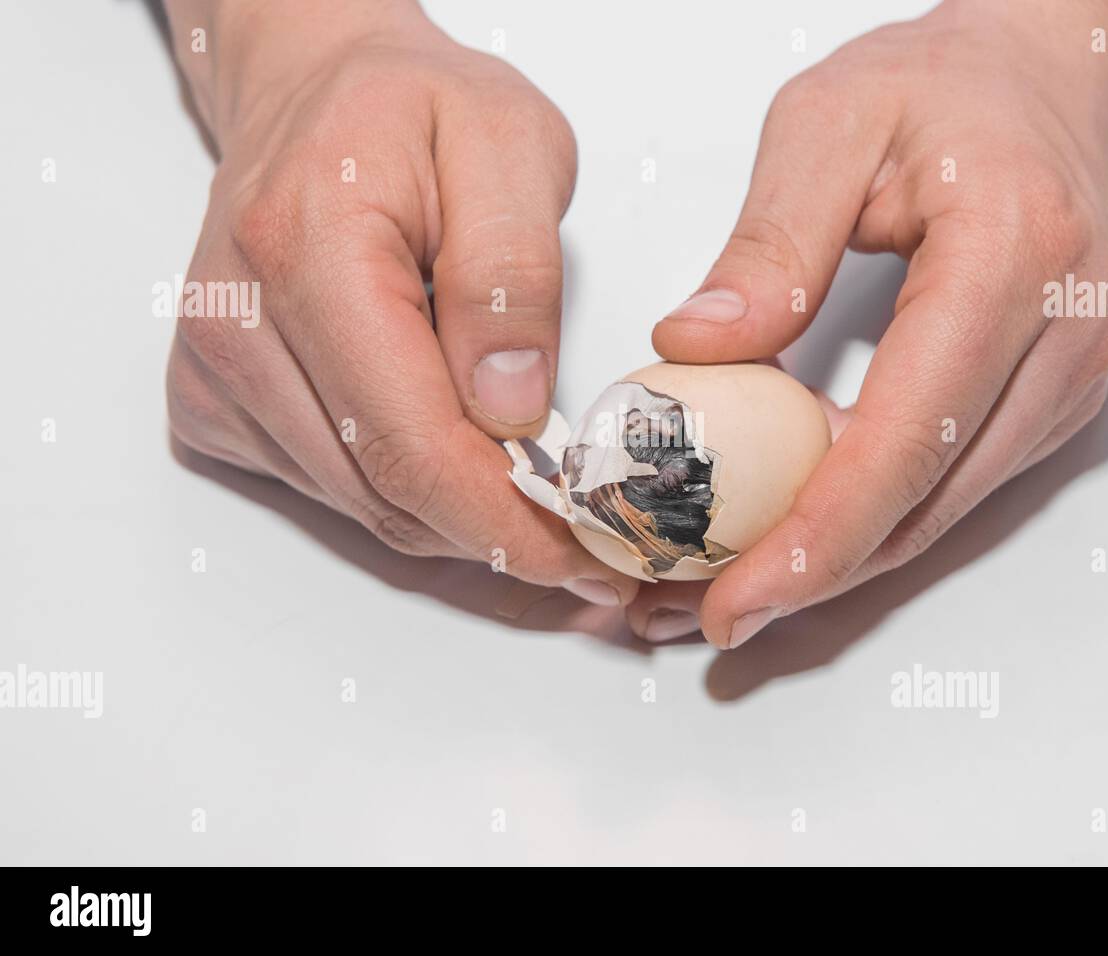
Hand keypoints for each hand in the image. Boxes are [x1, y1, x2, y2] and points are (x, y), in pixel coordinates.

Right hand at [162, 0, 637, 604]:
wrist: (316, 96)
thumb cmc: (410, 109)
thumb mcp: (509, 146)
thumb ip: (511, 274)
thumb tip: (509, 407)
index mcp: (308, 250)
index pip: (409, 442)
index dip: (504, 519)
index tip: (584, 552)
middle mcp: (239, 322)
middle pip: (384, 493)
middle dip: (497, 531)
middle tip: (587, 534)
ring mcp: (216, 370)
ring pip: (361, 507)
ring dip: (456, 518)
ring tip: (533, 483)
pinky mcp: (215, 402)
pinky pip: (330, 491)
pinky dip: (407, 494)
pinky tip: (455, 449)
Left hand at [628, 0, 1107, 645]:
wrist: (1065, 73)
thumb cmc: (954, 84)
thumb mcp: (832, 120)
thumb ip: (768, 240)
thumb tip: (696, 349)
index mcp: (1013, 257)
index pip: (906, 438)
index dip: (814, 537)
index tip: (733, 598)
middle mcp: (1066, 335)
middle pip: (927, 504)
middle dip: (810, 578)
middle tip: (702, 613)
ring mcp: (1072, 376)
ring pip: (943, 514)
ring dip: (837, 565)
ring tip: (729, 585)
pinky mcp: (1055, 396)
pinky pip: (956, 487)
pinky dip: (873, 523)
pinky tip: (799, 533)